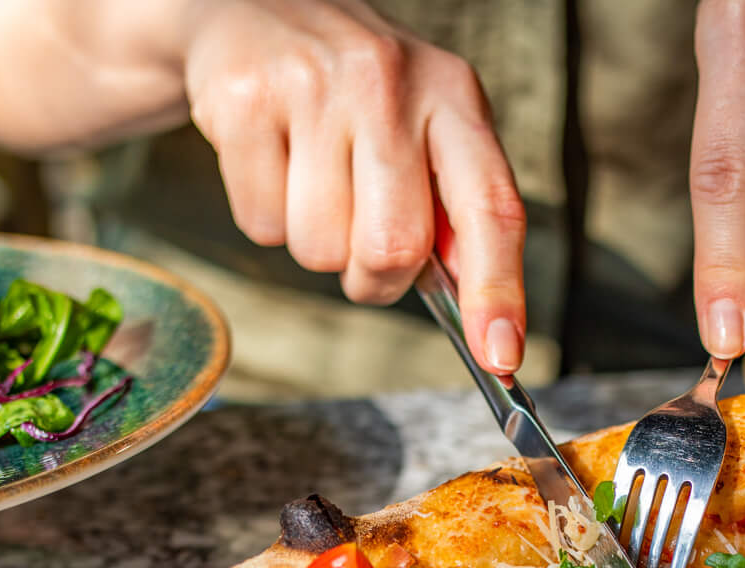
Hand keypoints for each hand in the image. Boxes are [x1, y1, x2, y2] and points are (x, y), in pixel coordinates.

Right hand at [183, 0, 527, 371]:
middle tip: (362, 239)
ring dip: (317, 244)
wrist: (254, 10)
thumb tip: (484, 319)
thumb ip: (455, 208)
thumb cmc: (355, 91)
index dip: (497, 290)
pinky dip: (267, 217)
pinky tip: (274, 161)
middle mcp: (388, 81)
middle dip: (376, 276)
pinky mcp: (245, 101)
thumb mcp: (424, 125)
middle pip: (392, 247)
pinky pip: (263, 224)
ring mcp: (313, 86)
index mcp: (452, 94)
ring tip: (313, 179)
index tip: (499, 355)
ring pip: (321, 249)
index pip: (490, 206)